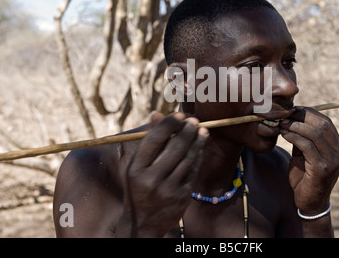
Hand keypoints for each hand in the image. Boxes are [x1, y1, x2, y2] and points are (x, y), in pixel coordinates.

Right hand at [121, 112, 207, 236]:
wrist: (142, 224)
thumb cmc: (139, 187)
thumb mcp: (137, 167)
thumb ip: (149, 142)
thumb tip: (156, 114)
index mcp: (136, 169)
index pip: (154, 140)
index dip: (169, 124)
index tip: (179, 114)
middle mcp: (151, 179)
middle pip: (174, 147)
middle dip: (187, 131)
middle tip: (194, 120)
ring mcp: (168, 189)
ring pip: (187, 158)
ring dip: (197, 142)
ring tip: (202, 130)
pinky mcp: (182, 197)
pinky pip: (193, 171)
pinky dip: (198, 157)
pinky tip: (200, 147)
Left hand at [280, 107, 338, 214]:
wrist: (309, 202)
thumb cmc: (305, 176)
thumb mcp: (305, 153)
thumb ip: (303, 137)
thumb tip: (291, 116)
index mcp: (338, 146)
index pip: (325, 121)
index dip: (308, 112)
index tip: (291, 109)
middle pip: (322, 125)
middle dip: (301, 116)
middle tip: (284, 114)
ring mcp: (333, 161)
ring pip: (315, 134)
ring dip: (295, 125)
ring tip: (281, 123)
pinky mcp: (322, 169)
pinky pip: (307, 146)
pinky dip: (294, 137)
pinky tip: (284, 134)